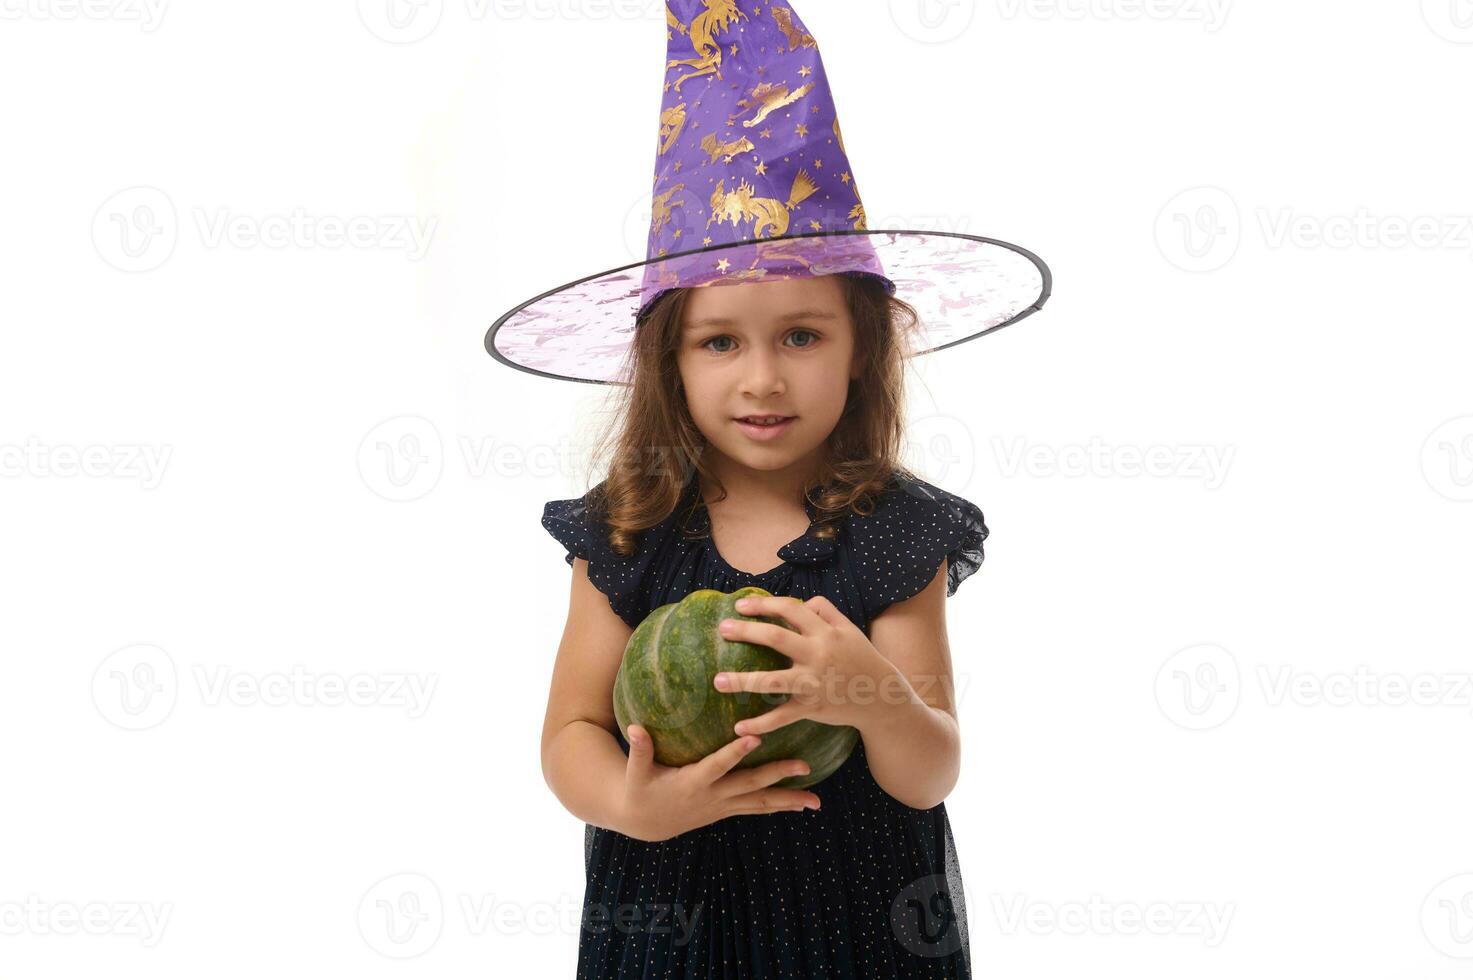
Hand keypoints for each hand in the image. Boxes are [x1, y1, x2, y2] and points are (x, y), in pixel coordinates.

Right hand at [616, 724, 821, 842]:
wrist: (645, 822)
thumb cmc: (639, 789)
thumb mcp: (635, 772)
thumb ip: (639, 750)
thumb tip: (635, 727)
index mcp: (692, 783)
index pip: (718, 766)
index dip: (735, 753)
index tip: (755, 737)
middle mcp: (713, 797)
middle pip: (750, 786)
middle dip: (778, 775)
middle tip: (805, 766)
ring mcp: (722, 806)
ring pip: (760, 803)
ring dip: (788, 800)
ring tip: (815, 801)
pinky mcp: (726, 810)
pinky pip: (757, 808)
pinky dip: (778, 806)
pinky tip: (801, 804)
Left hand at [714, 594, 894, 734]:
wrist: (881, 697)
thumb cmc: (861, 659)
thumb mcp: (849, 630)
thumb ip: (826, 611)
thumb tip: (801, 601)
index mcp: (826, 633)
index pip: (791, 610)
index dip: (764, 605)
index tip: (740, 605)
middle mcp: (818, 655)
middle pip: (776, 639)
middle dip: (746, 632)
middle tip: (722, 629)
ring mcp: (814, 683)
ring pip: (774, 681)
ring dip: (743, 681)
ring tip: (717, 681)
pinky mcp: (812, 708)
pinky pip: (782, 717)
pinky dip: (761, 724)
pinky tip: (739, 727)